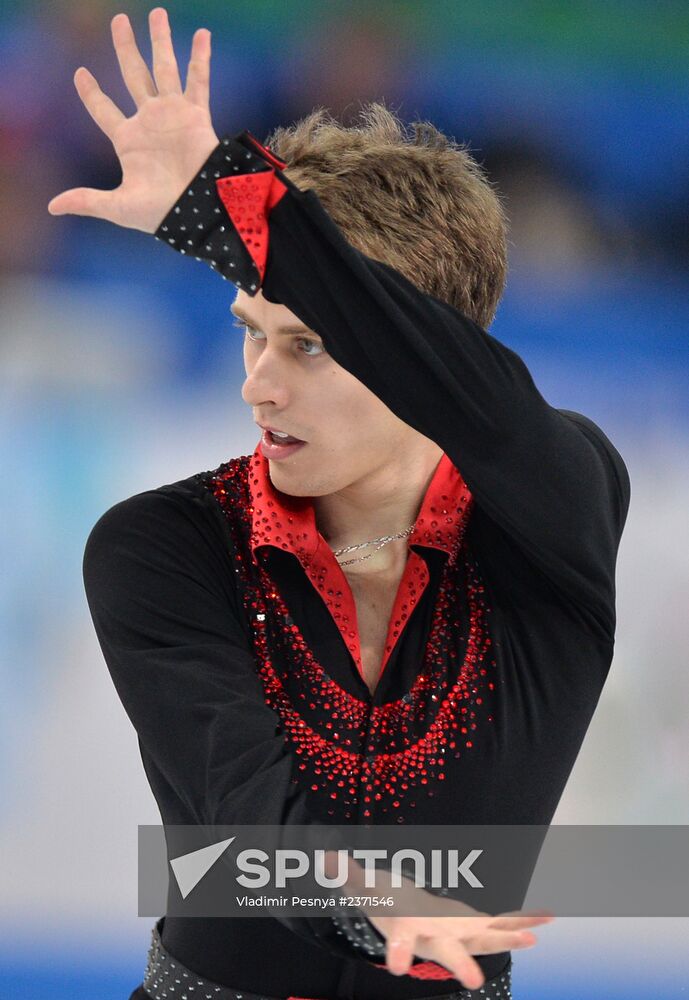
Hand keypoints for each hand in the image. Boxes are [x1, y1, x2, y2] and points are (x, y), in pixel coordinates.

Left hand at [47, 7, 218, 233]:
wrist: (199, 211)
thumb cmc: (161, 212)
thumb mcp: (118, 206)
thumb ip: (87, 200)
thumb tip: (52, 207)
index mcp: (128, 140)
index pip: (103, 109)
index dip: (91, 93)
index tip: (80, 73)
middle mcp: (149, 121)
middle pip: (133, 74)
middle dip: (126, 47)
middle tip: (119, 21)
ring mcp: (173, 115)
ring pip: (164, 69)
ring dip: (160, 41)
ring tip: (157, 13)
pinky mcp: (196, 116)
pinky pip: (198, 81)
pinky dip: (200, 58)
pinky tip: (202, 35)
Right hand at [333, 852, 554, 990]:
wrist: (411, 920)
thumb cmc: (387, 903)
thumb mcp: (366, 887)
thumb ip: (347, 873)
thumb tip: (325, 857)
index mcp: (407, 931)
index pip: (400, 944)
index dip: (400, 954)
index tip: (399, 968)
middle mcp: (436, 939)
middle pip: (447, 953)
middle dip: (461, 965)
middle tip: (474, 982)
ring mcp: (458, 934)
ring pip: (484, 938)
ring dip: (509, 939)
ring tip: (534, 939)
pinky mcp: (475, 924)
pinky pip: (501, 922)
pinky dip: (523, 921)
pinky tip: (546, 918)